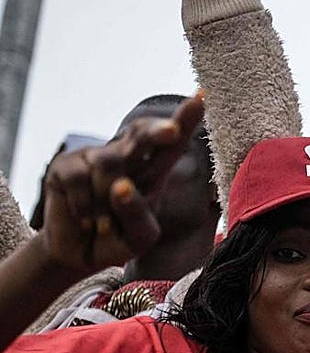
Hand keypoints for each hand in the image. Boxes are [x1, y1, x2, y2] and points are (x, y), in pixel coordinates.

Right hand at [38, 93, 204, 273]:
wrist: (81, 255)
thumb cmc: (120, 240)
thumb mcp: (140, 237)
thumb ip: (138, 215)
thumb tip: (121, 185)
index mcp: (153, 171)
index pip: (172, 143)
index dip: (186, 119)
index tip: (201, 97)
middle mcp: (126, 157)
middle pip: (142, 133)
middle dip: (157, 131)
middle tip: (172, 131)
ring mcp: (94, 157)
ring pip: (110, 162)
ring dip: (108, 200)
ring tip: (104, 224)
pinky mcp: (65, 165)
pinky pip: (79, 178)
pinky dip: (85, 206)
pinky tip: (85, 219)